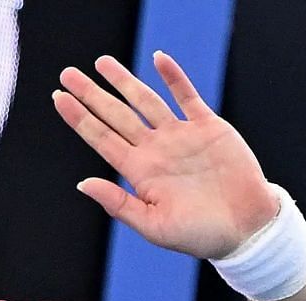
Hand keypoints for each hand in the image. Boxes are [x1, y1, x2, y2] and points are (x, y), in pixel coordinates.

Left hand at [53, 52, 277, 258]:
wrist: (247, 228)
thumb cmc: (199, 235)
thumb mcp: (153, 226)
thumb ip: (118, 203)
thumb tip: (83, 184)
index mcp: (139, 172)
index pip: (101, 139)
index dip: (79, 119)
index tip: (59, 99)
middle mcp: (154, 150)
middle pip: (116, 115)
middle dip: (92, 94)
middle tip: (67, 74)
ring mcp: (180, 136)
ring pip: (145, 101)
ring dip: (124, 81)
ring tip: (101, 62)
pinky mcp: (208, 127)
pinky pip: (187, 96)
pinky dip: (173, 77)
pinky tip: (157, 59)